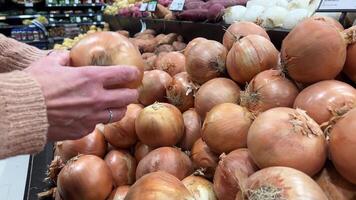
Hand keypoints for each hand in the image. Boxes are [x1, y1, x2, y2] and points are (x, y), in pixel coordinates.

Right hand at [25, 51, 139, 140]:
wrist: (23, 111)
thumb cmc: (34, 86)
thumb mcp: (49, 64)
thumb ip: (63, 59)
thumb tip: (67, 57)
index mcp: (91, 78)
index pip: (123, 75)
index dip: (133, 73)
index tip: (135, 73)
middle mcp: (96, 98)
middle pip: (128, 97)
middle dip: (131, 93)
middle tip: (129, 92)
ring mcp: (92, 116)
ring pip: (118, 114)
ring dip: (119, 109)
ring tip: (115, 106)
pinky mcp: (83, 130)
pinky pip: (97, 125)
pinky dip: (96, 121)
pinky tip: (89, 117)